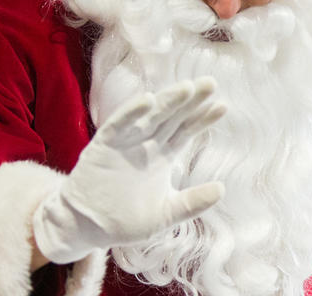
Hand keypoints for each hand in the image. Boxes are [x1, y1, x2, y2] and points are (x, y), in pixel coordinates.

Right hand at [31, 77, 226, 263]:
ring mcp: (126, 142)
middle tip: (210, 83)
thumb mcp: (165, 214)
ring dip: (167, 101)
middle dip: (190, 101)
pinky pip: (119, 124)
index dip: (203, 118)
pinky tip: (148, 100)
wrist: (88, 228)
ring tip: (187, 88)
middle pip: (172, 116)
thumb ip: (192, 202)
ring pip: (150, 116)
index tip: (223, 106)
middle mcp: (147, 144)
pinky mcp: (104, 146)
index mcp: (163, 156)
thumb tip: (223, 189)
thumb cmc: (126, 220)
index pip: (186, 131)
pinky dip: (132, 112)